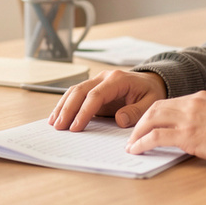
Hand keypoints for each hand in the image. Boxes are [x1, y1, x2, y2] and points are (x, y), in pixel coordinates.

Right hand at [48, 70, 166, 131]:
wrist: (151, 82)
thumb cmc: (151, 92)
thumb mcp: (151, 103)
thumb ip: (136, 111)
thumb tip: (119, 119)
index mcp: (117, 79)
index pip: (96, 95)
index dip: (84, 111)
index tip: (76, 127)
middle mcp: (104, 77)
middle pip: (80, 91)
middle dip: (68, 109)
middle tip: (59, 126)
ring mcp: (97, 81)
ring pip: (74, 91)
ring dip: (63, 106)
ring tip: (54, 123)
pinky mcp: (93, 89)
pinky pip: (76, 95)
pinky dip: (66, 104)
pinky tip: (58, 115)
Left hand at [125, 91, 205, 168]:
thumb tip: (201, 131)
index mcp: (201, 98)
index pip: (170, 102)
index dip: (156, 113)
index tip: (149, 124)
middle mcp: (191, 104)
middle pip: (156, 107)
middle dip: (141, 120)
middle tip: (134, 133)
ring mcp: (188, 118)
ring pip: (151, 119)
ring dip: (137, 132)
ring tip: (131, 143)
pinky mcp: (186, 135)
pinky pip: (155, 136)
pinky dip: (141, 142)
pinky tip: (136, 150)